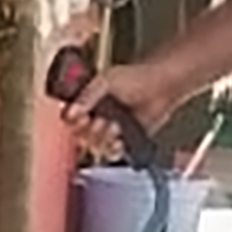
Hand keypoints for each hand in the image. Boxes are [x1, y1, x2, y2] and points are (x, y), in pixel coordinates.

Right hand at [59, 59, 186, 163]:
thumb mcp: (106, 81)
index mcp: (86, 101)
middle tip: (100, 121)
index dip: (73, 122)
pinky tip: (119, 140)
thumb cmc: (136, 78)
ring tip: (114, 127)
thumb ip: (87, 96)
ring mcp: (109, 129)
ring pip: (95, 146)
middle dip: (90, 131)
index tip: (82, 118)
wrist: (161, 87)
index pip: (70, 118)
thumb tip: (71, 112)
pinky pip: (112, 153)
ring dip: (104, 139)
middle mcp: (96, 116)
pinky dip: (114, 149)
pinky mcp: (124, 140)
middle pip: (80, 136)